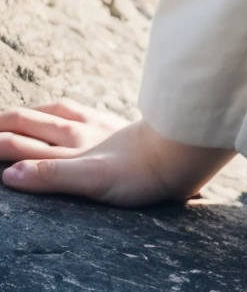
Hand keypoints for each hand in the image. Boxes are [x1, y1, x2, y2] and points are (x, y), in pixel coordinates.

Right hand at [0, 99, 230, 205]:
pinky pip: (76, 112)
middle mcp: (77, 134)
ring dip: (25, 114)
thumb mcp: (93, 181)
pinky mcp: (112, 126)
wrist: (183, 152)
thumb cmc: (142, 172)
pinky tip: (61, 113)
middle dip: (1, 124)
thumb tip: (9, 175)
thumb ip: (52, 176)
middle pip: (28, 122)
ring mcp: (95, 128)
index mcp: (68, 149)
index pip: (17, 143)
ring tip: (10, 117)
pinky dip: (56, 111)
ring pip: (50, 115)